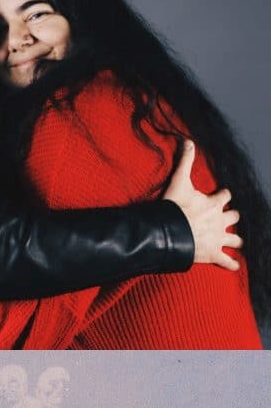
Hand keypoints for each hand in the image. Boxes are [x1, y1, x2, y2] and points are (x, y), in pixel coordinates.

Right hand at [162, 140, 241, 270]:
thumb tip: (188, 141)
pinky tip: (237, 267)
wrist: (169, 233)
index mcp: (214, 203)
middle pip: (235, 217)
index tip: (221, 195)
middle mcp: (221, 221)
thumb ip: (185, 162)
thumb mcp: (178, 182)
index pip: (226, 195)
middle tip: (227, 219)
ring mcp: (218, 238)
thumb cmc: (174, 208)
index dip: (223, 195)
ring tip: (238, 243)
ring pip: (236, 240)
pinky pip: (227, 261)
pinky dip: (232, 264)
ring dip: (237, 241)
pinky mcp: (213, 253)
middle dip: (232, 217)